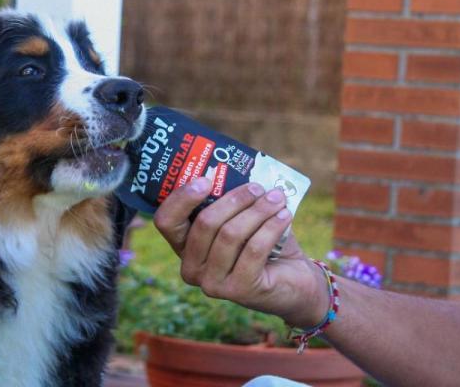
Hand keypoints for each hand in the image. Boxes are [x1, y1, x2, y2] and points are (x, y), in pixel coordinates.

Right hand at [154, 177, 327, 327]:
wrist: (293, 281)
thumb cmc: (263, 243)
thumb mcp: (241, 219)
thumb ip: (231, 200)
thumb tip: (235, 168)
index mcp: (183, 247)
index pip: (166, 221)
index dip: (182, 198)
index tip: (207, 180)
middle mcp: (191, 269)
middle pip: (205, 223)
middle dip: (235, 199)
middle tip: (258, 187)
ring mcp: (212, 284)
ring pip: (231, 234)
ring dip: (258, 211)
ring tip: (276, 198)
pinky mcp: (238, 291)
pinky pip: (253, 249)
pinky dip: (271, 227)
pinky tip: (284, 216)